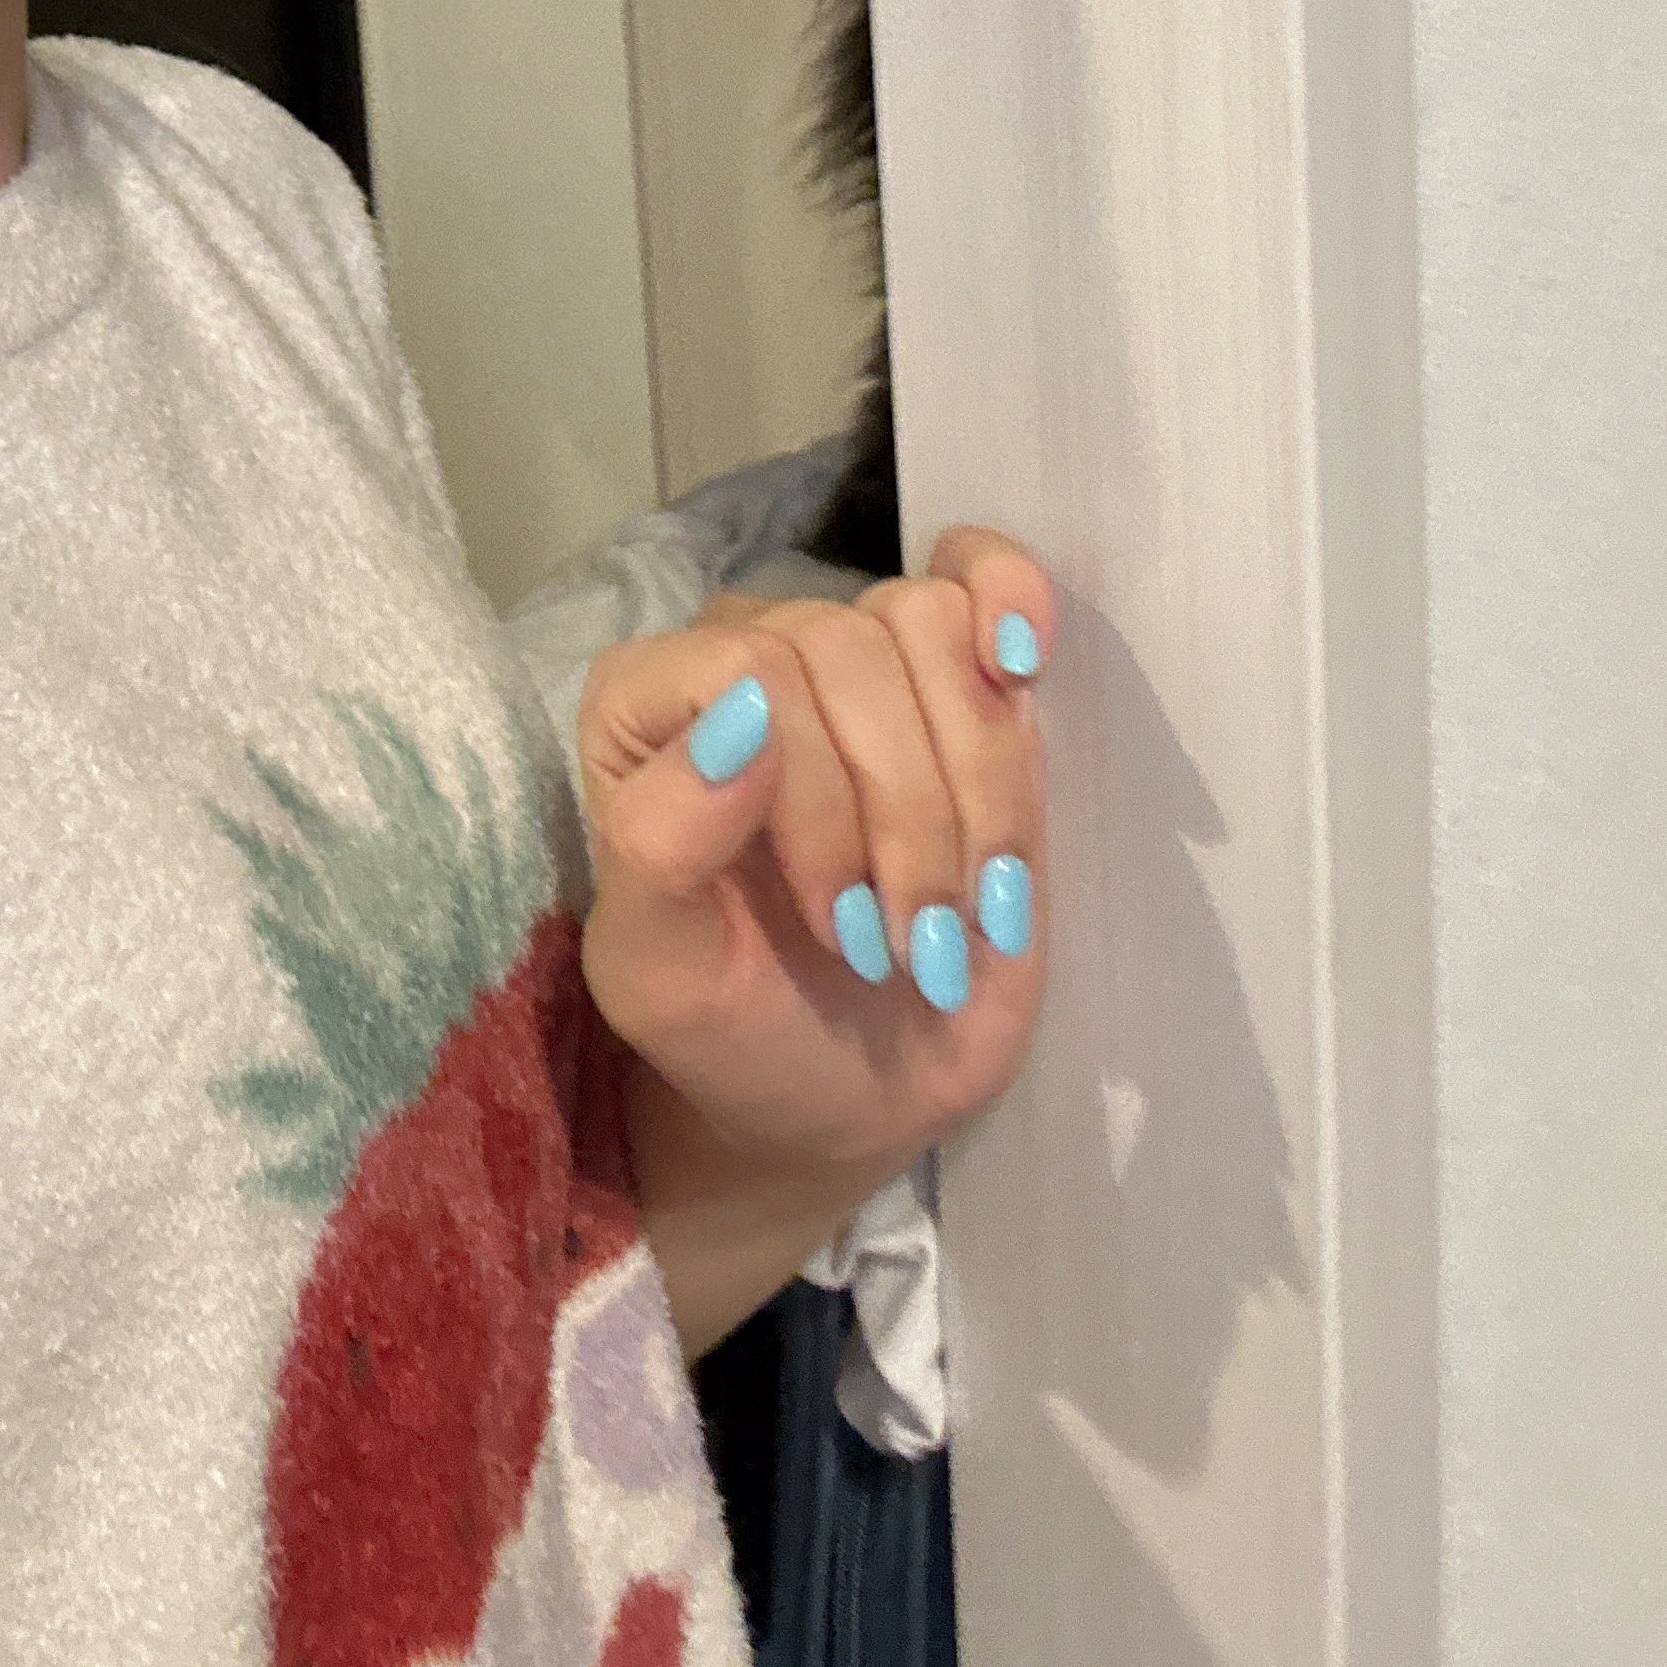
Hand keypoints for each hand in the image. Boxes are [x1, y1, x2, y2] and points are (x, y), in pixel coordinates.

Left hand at [576, 526, 1051, 1231]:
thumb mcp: (661, 977)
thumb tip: (741, 715)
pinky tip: (1020, 667)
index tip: (837, 923)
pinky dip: (1011, 606)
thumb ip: (660, 841)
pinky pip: (979, 579)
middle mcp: (744, 659)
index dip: (818, 799)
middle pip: (849, 651)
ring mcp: (852, 662)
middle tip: (898, 945)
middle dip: (901, 818)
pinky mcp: (952, 681)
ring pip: (927, 625)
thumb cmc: (733, 1030)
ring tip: (960, 904)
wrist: (849, 1087)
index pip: (748, 670)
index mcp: (645, 708)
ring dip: (972, 781)